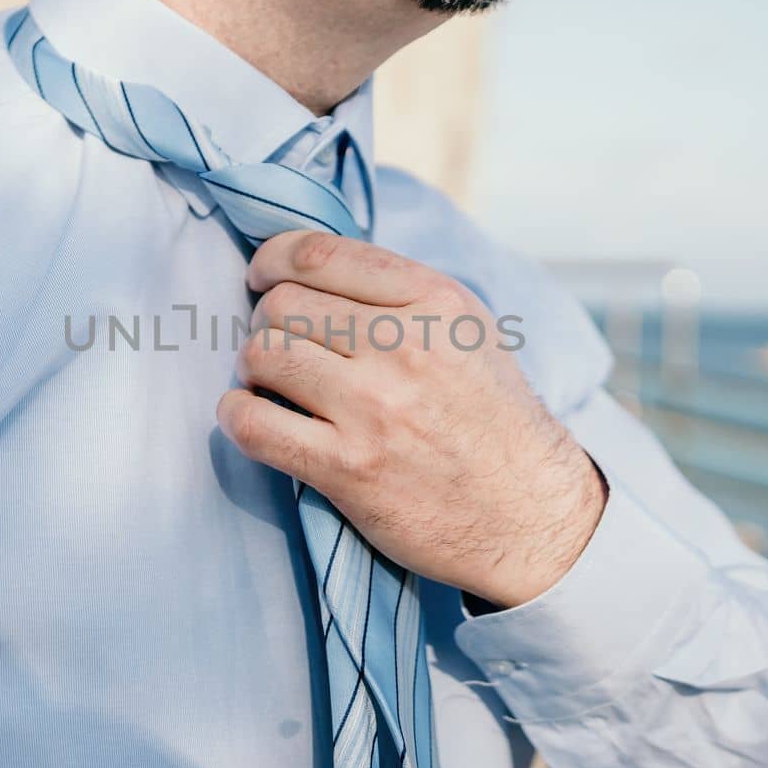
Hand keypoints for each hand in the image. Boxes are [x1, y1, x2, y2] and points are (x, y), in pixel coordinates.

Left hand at [217, 231, 605, 608]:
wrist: (529, 514)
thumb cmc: (491, 419)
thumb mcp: (468, 332)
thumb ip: (401, 295)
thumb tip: (312, 269)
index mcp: (436, 302)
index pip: (319, 253)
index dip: (273, 261)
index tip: (264, 280)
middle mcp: (405, 347)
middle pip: (282, 305)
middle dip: (266, 322)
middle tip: (280, 347)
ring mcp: (374, 408)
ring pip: (262, 355)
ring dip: (253, 369)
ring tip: (271, 385)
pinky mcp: (349, 467)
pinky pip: (253, 424)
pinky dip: (238, 416)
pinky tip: (251, 418)